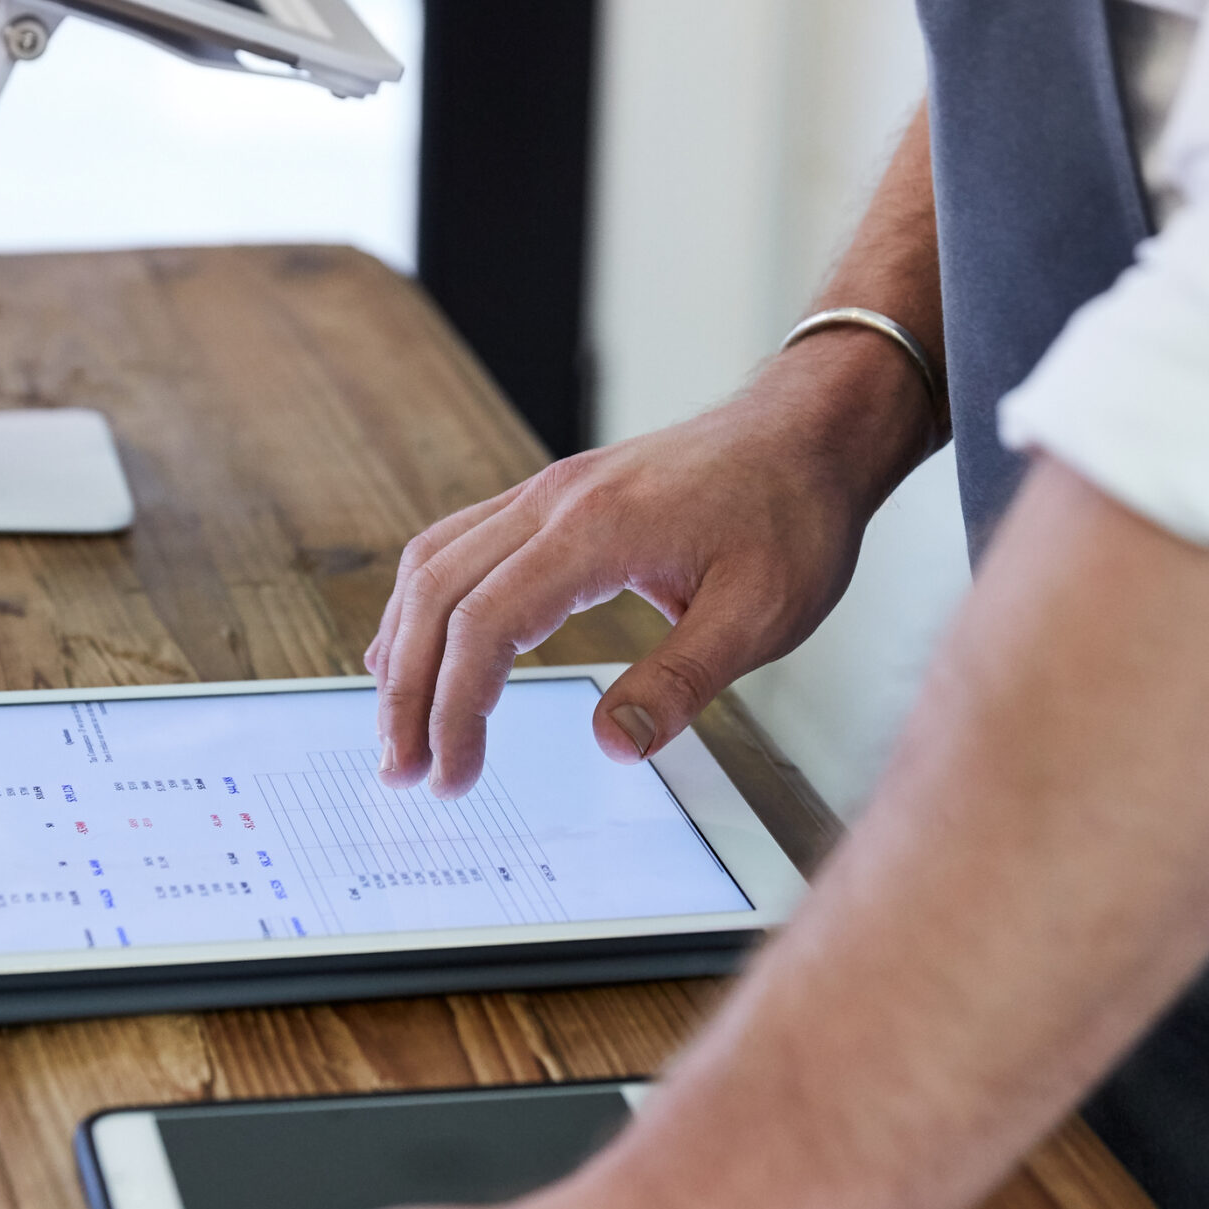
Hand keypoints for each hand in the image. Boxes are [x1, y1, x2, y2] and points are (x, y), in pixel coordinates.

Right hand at [365, 337, 928, 796]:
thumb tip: (612, 745)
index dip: (456, 710)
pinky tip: (418, 647)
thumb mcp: (761, 616)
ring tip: (399, 726)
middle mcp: (553, 501)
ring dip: (404, 647)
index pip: (487, 626)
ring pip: (433, 563)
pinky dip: (424, 603)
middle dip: (408, 691)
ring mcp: (546, 492)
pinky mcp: (552, 496)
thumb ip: (682, 681)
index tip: (453, 776)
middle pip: (436, 595)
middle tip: (401, 771)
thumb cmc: (794, 518)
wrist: (809, 431)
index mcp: (598, 530)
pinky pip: (457, 543)